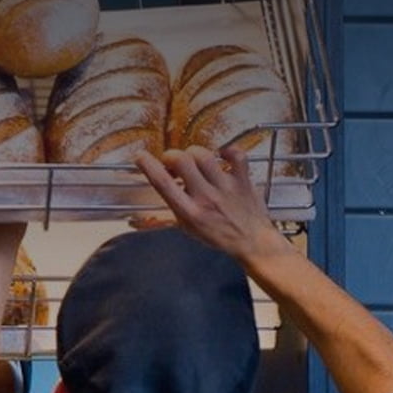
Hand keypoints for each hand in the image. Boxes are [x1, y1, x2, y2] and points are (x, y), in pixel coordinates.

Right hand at [135, 145, 293, 266]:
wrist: (252, 242)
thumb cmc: (218, 236)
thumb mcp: (188, 228)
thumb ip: (176, 207)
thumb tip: (159, 192)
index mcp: (189, 212)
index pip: (162, 183)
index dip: (148, 166)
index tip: (140, 156)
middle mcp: (206, 197)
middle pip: (182, 161)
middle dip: (171, 155)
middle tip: (172, 162)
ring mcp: (226, 187)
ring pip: (204, 155)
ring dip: (193, 153)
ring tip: (194, 160)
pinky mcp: (243, 180)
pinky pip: (235, 154)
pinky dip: (226, 150)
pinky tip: (220, 155)